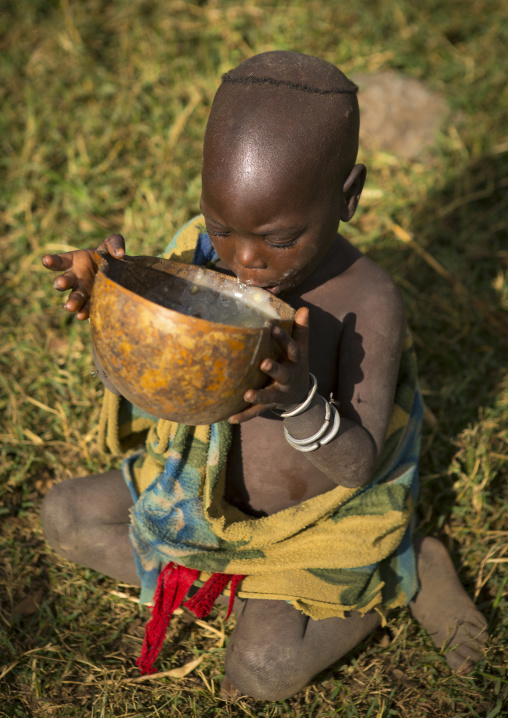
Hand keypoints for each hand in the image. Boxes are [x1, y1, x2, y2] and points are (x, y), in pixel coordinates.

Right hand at [42, 234, 125, 319]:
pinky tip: (82, 316)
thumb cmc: (108, 257)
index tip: (46, 261)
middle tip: (60, 284)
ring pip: (75, 296)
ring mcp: (82, 291)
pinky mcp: (91, 302)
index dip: (52, 261)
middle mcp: (75, 277)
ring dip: (72, 301)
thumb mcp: (111, 245)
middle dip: (62, 282)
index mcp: (74, 261)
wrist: (119, 275)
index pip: (60, 260)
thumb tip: (120, 253)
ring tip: (70, 307)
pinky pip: (86, 307)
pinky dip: (85, 312)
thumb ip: (114, 243)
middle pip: (65, 281)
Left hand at [228, 307, 310, 423]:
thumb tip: (304, 308)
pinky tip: (230, 418)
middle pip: (282, 373)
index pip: (291, 348)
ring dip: (258, 396)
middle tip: (263, 363)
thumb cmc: (296, 365)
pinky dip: (244, 416)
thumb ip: (301, 330)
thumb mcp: (301, 349)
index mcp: (294, 362)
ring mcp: (278, 393)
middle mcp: (287, 378)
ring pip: (268, 395)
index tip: (271, 326)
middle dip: (274, 369)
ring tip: (247, 395)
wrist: (300, 396)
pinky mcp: (269, 405)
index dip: (282, 337)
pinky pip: (256, 412)